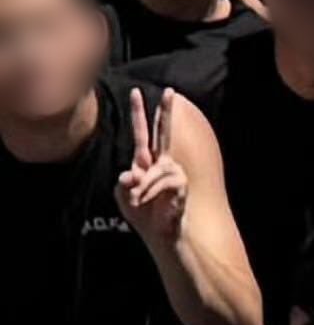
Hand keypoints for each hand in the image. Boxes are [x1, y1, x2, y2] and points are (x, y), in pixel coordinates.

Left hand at [116, 88, 188, 241]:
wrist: (159, 234)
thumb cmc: (142, 213)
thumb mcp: (123, 195)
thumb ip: (124, 182)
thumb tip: (133, 173)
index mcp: (146, 162)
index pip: (143, 134)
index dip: (139, 113)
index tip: (137, 91)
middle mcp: (161, 163)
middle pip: (164, 132)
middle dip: (166, 112)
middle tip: (170, 91)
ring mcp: (172, 172)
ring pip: (149, 170)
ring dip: (140, 188)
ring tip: (138, 200)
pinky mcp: (179, 183)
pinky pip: (159, 181)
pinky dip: (149, 192)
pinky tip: (149, 202)